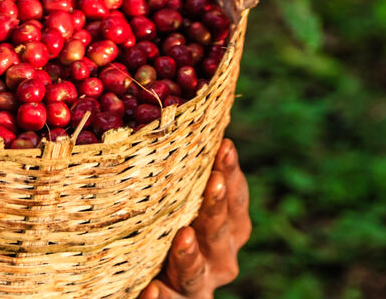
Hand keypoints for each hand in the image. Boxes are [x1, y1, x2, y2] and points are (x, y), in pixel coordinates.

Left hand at [141, 139, 249, 298]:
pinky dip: (161, 297)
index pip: (235, 196)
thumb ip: (187, 170)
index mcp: (229, 227)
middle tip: (212, 182)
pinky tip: (150, 289)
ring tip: (182, 237)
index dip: (231, 172)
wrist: (151, 284)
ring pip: (197, 272)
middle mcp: (221, 257)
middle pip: (221, 232)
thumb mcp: (181, 199)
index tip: (224, 144)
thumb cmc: (168, 225)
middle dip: (217, 207)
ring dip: (191, 255)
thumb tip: (185, 106)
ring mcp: (199, 286)